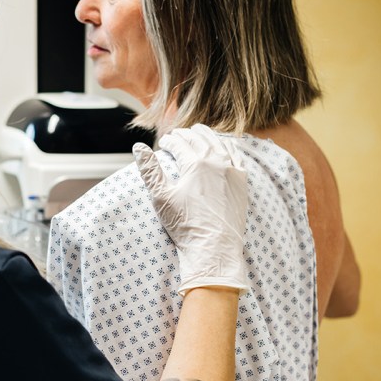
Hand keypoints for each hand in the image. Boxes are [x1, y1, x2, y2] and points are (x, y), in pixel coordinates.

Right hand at [133, 124, 249, 294]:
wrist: (214, 248)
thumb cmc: (185, 225)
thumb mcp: (161, 196)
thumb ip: (150, 169)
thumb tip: (138, 146)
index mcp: (196, 163)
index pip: (180, 143)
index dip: (169, 141)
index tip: (164, 142)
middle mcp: (217, 162)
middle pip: (199, 139)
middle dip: (186, 135)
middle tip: (178, 135)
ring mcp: (232, 171)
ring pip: (219, 143)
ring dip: (207, 135)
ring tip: (199, 133)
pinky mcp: (242, 182)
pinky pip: (237, 155)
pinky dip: (229, 145)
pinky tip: (224, 144)